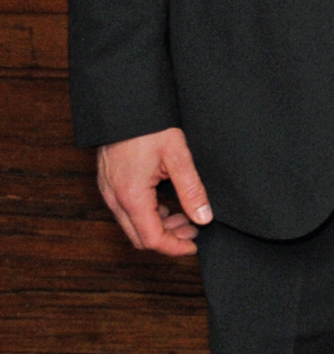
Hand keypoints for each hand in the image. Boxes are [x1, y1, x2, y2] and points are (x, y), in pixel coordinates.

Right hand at [97, 127, 212, 256]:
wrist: (124, 105)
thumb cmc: (149, 127)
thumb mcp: (177, 156)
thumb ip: (191, 189)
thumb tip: (204, 217)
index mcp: (131, 196)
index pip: (150, 239)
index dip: (174, 247)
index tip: (195, 245)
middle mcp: (114, 199)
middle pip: (139, 236)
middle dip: (168, 239)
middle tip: (195, 229)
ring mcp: (109, 192)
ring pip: (132, 225)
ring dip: (159, 227)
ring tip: (187, 216)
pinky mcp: (110, 184)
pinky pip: (127, 211)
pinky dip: (149, 215)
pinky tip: (168, 204)